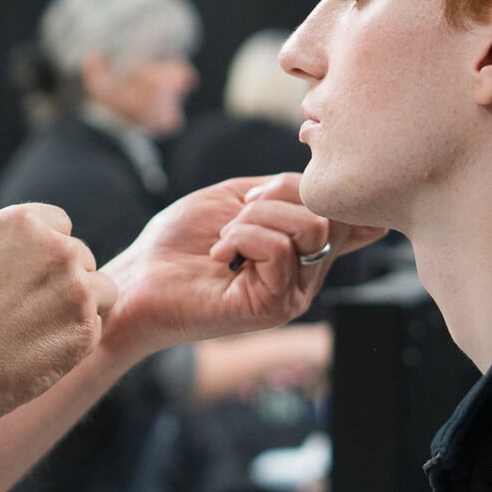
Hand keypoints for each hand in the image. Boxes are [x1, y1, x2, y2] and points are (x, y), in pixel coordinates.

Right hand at [0, 203, 116, 430]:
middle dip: (65, 276)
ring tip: (42, 328)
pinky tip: (39, 350)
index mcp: (20, 224)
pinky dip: (73, 339)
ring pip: (100, 290)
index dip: (46, 244)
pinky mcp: (86, 332)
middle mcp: (56, 250)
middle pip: (80, 255)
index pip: (57, 223)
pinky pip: (94, 327)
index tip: (39, 262)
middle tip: (45, 300)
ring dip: (79, 305)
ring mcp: (76, 292)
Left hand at [100, 173, 386, 358]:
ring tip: (224, 238)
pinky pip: (280, 249)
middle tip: (238, 211)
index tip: (274, 192)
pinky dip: (243, 237)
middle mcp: (306, 274)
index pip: (351, 221)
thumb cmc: (180, 241)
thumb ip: (285, 192)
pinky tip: (220, 254)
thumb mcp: (239, 200)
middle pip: (329, 213)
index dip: (334, 195)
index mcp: (301, 248)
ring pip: (310, 228)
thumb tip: (326, 184)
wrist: (140, 278)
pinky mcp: (274, 307)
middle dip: (279, 194)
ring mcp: (293, 293)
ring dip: (255, 217)